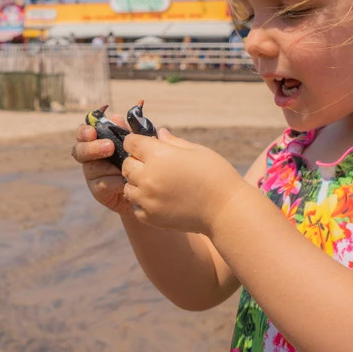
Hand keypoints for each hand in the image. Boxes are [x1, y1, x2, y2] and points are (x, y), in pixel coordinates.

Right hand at [71, 113, 134, 217]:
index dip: (84, 131)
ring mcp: (92, 175)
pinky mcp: (98, 191)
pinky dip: (113, 181)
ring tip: (120, 167)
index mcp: (96, 142)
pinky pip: (102, 184)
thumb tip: (116, 117)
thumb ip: (125, 131)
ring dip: (105, 166)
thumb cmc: (138, 160)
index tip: (92, 131)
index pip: (83, 134)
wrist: (147, 188)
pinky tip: (123, 181)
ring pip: (91, 168)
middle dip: (92, 148)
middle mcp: (90, 158)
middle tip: (109, 147)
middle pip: (80, 151)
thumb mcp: (135, 144)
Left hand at [120, 128, 248, 234]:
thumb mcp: (196, 150)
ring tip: (157, 183)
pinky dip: (143, 202)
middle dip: (136, 161)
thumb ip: (173, 142)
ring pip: (128, 187)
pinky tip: (160, 199)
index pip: (131, 143)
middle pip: (126, 164)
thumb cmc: (215, 174)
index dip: (138, 142)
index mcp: (158, 156)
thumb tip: (159, 133)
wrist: (226, 209)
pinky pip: (135, 206)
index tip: (147, 145)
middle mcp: (148, 177)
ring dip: (137, 183)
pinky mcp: (150, 217)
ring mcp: (147, 199)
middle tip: (154, 165)